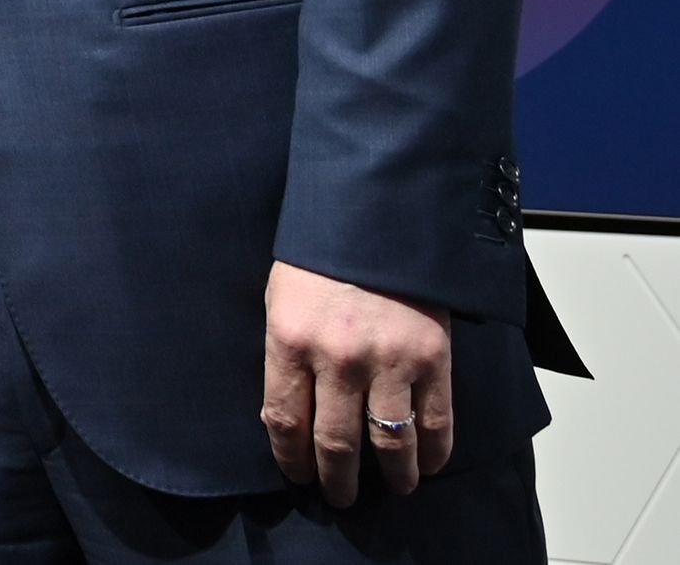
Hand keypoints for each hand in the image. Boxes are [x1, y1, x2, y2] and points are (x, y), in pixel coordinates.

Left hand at [262, 260, 453, 504]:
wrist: (376, 219)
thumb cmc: (321, 258)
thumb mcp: (281, 301)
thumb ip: (285, 355)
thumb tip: (288, 414)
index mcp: (290, 342)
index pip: (285, 421)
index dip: (290, 457)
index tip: (296, 473)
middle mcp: (338, 359)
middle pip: (335, 443)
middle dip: (335, 479)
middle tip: (337, 496)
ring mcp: (389, 362)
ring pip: (388, 445)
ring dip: (390, 477)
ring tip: (389, 489)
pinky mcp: (432, 360)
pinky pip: (435, 423)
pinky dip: (432, 454)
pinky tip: (426, 465)